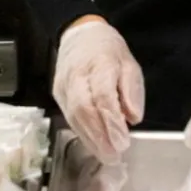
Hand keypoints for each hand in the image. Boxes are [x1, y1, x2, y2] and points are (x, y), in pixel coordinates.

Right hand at [53, 19, 144, 164]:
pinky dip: (82, 133)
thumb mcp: (129, 63)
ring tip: (106, 156)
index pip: (102, 95)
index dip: (112, 121)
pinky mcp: (57, 92)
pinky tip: (94, 145)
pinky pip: (69, 116)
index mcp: (99, 63)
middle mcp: (77, 74)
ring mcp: (63, 84)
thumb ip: (132, 89)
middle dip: (99, 136)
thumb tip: (133, 117)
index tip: (123, 142)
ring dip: (90, 139)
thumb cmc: (108, 51)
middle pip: (83, 108)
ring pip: (73, 115)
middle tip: (114, 156)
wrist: (78, 34)